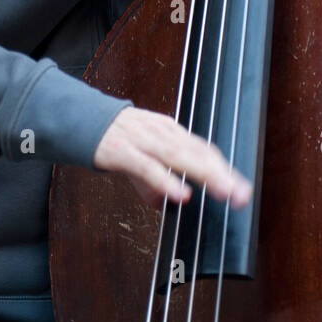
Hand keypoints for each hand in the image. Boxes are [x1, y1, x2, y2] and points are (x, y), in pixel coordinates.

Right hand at [92, 105, 252, 210]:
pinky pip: (147, 167)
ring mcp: (143, 140)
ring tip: (223, 192)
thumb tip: (169, 202)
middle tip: (241, 195)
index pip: (204, 150)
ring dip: (204, 175)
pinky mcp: (122, 150)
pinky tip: (180, 195)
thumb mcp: (142, 158)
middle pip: (197, 152)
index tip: (243, 191)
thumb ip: (156, 180)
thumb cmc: (115, 138)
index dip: (225, 170)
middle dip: (222, 174)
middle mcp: (162, 133)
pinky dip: (165, 180)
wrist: (79, 118)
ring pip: (178, 157)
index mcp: (171, 132)